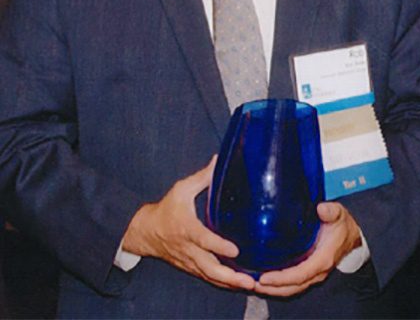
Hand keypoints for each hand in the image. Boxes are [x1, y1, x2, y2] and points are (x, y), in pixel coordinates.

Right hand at [120, 156, 255, 291]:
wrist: (143, 232)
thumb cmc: (165, 209)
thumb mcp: (180, 189)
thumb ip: (202, 177)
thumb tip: (220, 159)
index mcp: (186, 229)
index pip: (204, 240)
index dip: (219, 246)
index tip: (235, 250)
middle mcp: (188, 249)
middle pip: (209, 267)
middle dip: (230, 276)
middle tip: (250, 281)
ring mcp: (189, 261)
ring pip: (210, 277)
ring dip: (230, 283)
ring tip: (251, 286)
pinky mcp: (191, 267)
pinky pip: (208, 278)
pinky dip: (223, 283)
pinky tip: (240, 285)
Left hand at [254, 202, 362, 297]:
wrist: (351, 235)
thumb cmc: (342, 225)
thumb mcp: (339, 214)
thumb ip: (331, 211)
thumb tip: (321, 208)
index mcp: (323, 259)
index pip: (300, 274)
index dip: (281, 279)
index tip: (264, 277)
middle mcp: (317, 271)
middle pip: (292, 287)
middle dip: (272, 288)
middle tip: (252, 283)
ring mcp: (313, 275)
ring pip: (292, 289)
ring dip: (273, 290)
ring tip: (254, 284)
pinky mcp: (308, 273)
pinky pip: (292, 285)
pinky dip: (278, 286)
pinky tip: (265, 281)